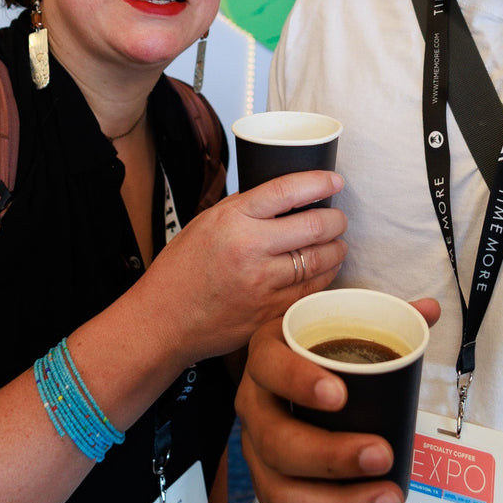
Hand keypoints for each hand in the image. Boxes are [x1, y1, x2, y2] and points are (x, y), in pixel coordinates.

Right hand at [144, 169, 348, 359]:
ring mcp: (262, 284)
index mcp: (233, 219)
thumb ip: (245, 207)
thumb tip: (284, 195)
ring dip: (336, 248)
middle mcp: (250, 249)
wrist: (163, 321)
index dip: (319, 183)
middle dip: (335, 219)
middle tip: (339, 217)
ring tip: (337, 242)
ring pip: (319, 260)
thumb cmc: (181, 269)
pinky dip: (326, 276)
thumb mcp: (206, 222)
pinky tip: (326, 269)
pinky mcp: (269, 312)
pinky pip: (311, 290)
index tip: (335, 181)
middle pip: (313, 226)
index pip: (287, 191)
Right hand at [236, 299, 440, 502]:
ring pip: (280, 490)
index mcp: (267, 357)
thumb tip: (429, 310)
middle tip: (382, 454)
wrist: (286, 381)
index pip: (269, 366)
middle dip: (331, 455)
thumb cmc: (315, 354)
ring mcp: (256, 453)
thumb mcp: (337, 327)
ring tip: (388, 498)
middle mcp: (255, 406)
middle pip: (276, 440)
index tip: (340, 394)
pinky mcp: (268, 488)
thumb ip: (384, 317)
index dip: (298, 380)